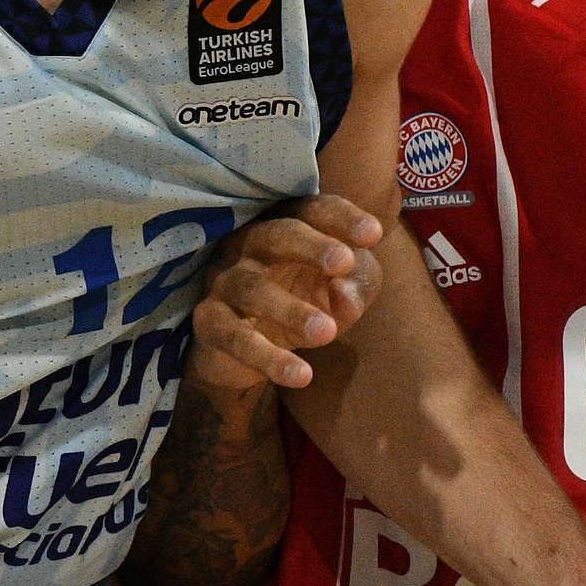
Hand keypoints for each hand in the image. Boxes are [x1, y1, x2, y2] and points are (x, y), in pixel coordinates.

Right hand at [189, 193, 382, 389]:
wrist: (250, 353)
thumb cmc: (306, 302)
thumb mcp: (344, 292)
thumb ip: (356, 285)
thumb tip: (344, 296)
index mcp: (289, 226)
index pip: (315, 210)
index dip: (343, 218)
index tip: (375, 234)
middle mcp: (250, 245)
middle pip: (277, 234)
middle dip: (311, 245)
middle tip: (344, 262)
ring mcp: (226, 281)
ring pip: (251, 287)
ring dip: (290, 308)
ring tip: (327, 333)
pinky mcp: (210, 321)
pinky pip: (234, 336)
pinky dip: (267, 357)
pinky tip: (301, 375)